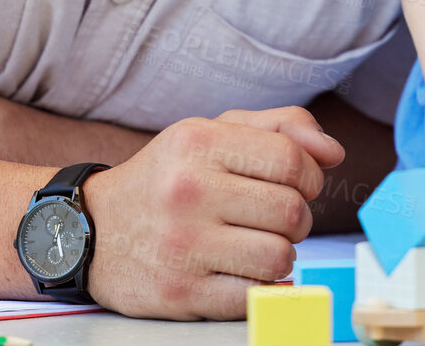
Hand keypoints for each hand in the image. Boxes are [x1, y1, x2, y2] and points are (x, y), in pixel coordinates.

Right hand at [81, 106, 343, 318]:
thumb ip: (278, 128)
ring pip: (280, 257)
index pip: (292, 159)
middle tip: (273, 218)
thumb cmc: (167, 178)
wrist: (91, 231)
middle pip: (293, 211)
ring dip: (281, 256)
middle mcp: (189, 190)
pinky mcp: (180, 293)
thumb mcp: (211, 133)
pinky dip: (261, 288)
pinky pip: (255, 297)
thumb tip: (333, 152)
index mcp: (199, 142)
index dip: (311, 176)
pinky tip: (241, 271)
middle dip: (297, 218)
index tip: (299, 184)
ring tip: (256, 245)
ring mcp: (183, 245)